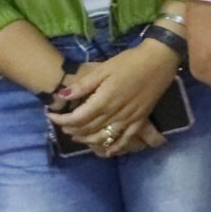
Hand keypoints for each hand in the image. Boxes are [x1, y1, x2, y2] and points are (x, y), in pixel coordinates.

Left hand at [50, 42, 180, 155]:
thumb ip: (83, 85)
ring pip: (104, 137)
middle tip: (62, 125)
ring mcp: (129, 119)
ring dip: (88, 140)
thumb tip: (61, 96)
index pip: (77, 118)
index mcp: (104, 100)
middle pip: (88, 129)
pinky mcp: (140, 120)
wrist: (159, 60)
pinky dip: (115, 147)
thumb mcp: (103, 69)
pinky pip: (126, 139)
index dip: (61, 120)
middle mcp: (115, 114)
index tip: (51, 115)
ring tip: (77, 137)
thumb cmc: (130, 62)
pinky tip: (107, 151)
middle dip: (71, 129)